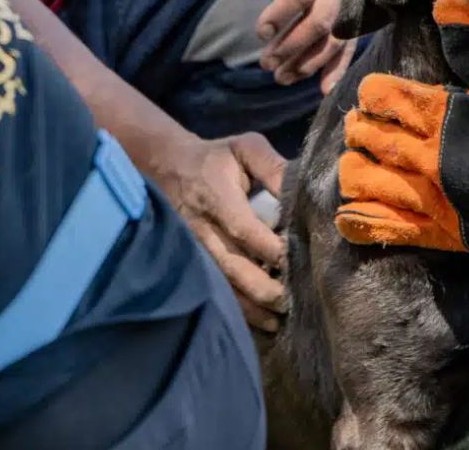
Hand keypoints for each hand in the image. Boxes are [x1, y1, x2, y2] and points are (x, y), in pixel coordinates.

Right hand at [147, 132, 288, 331]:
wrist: (166, 166)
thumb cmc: (216, 159)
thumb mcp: (245, 148)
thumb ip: (274, 167)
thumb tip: (302, 192)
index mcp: (216, 196)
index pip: (243, 229)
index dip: (269, 248)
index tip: (295, 259)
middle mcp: (201, 227)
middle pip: (231, 265)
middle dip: (262, 287)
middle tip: (291, 300)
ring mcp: (192, 248)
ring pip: (220, 284)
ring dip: (248, 306)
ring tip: (277, 319)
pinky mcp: (191, 262)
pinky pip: (212, 289)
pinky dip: (235, 308)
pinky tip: (258, 320)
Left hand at [240, 0, 361, 93]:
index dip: (281, 14)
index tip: (260, 32)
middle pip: (324, 18)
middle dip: (294, 45)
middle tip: (266, 63)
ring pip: (338, 36)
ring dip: (311, 61)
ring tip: (281, 77)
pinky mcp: (359, 9)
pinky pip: (352, 42)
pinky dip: (338, 66)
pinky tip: (323, 89)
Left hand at [334, 0, 468, 269]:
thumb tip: (446, 0)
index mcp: (440, 112)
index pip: (383, 96)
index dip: (373, 94)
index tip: (374, 95)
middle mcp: (426, 154)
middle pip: (370, 139)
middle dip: (360, 130)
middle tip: (360, 127)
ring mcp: (431, 196)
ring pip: (367, 182)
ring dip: (354, 170)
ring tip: (355, 165)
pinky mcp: (441, 232)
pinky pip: (387, 229)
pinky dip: (360, 222)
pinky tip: (348, 214)